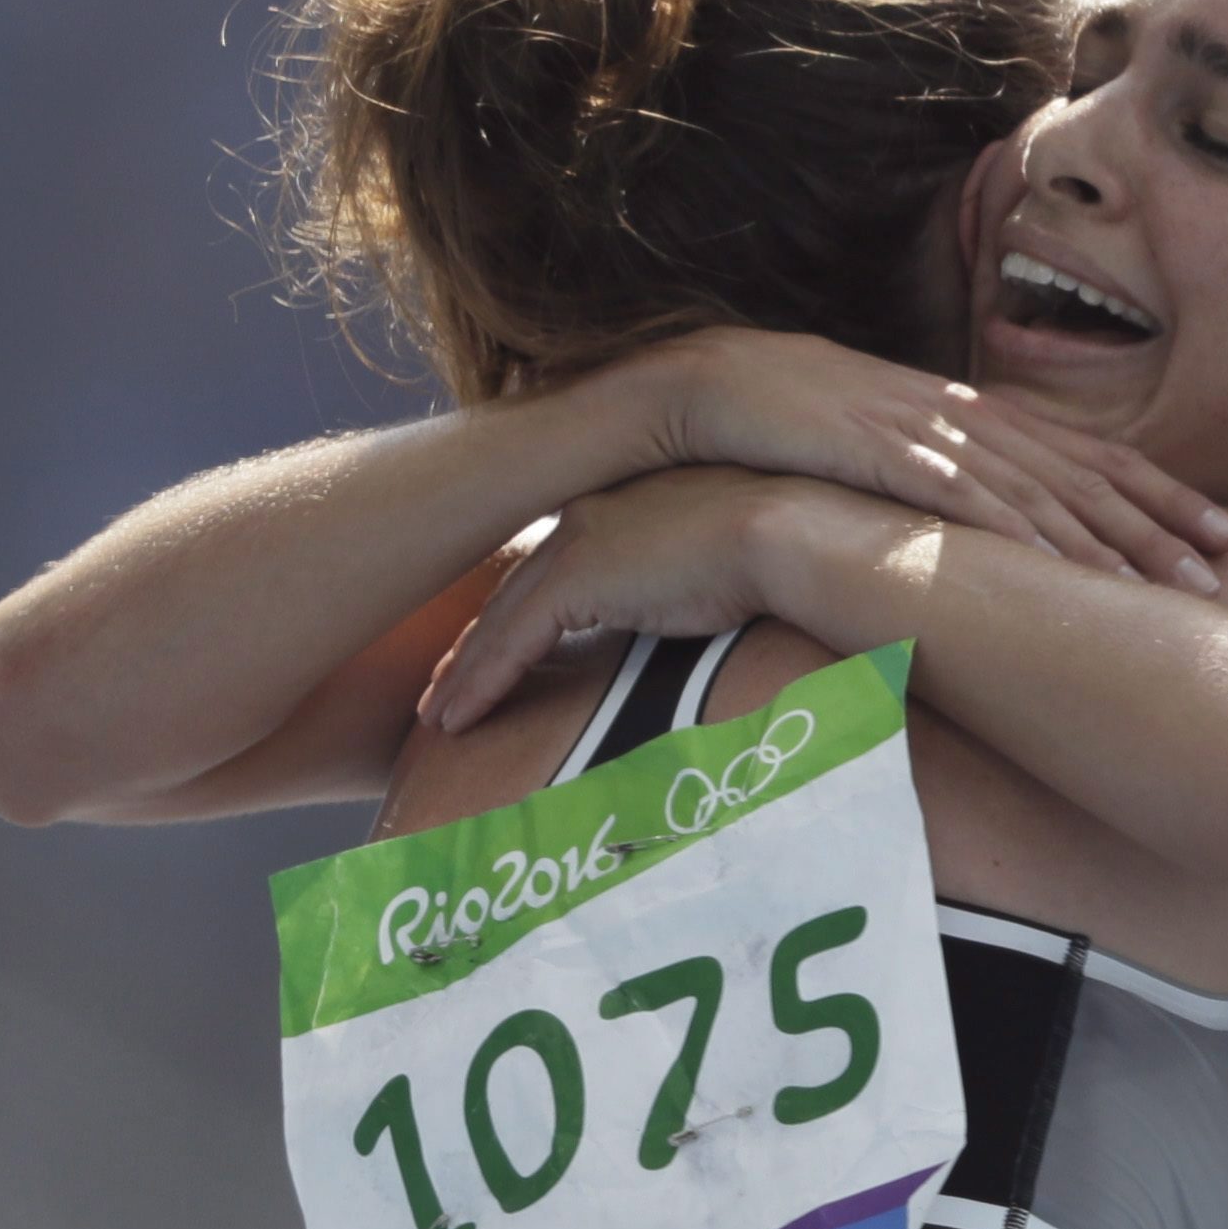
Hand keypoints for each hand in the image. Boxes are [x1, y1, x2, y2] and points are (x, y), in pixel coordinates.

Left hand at [423, 464, 799, 730]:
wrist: (788, 530)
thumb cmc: (782, 553)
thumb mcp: (724, 570)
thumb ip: (690, 592)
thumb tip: (703, 624)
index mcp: (620, 509)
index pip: (552, 572)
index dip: (517, 618)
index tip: (496, 657)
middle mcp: (587, 517)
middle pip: (513, 592)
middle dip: (474, 645)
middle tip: (444, 689)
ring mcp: (578, 543)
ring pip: (500, 618)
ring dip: (464, 672)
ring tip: (439, 718)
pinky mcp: (577, 577)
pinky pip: (512, 640)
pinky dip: (481, 682)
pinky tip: (459, 719)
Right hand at [612, 327, 1227, 587]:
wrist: (705, 384)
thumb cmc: (782, 428)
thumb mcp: (876, 460)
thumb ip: (933, 490)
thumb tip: (978, 539)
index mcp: (966, 414)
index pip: (1080, 453)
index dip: (1155, 490)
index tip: (1217, 528)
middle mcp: (961, 414)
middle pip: (1078, 470)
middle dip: (1156, 519)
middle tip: (1223, 563)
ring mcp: (925, 429)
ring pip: (1037, 489)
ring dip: (1106, 540)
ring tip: (1166, 587)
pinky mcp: (881, 449)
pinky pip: (962, 497)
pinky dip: (1019, 532)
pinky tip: (1061, 566)